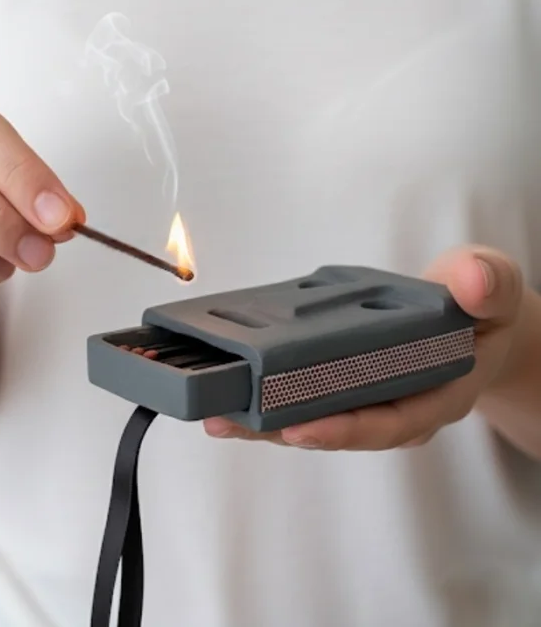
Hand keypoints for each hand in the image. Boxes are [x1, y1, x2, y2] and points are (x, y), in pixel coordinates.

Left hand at [204, 246, 523, 450]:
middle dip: (281, 430)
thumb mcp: (495, 289)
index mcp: (436, 392)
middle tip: (230, 421)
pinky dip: (270, 397)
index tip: (300, 428)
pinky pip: (307, 396)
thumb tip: (471, 283)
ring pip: (314, 418)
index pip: (390, 422)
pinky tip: (234, 391)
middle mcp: (397, 405)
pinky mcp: (346, 384)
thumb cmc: (480, 309)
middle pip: (337, 428)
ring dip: (264, 421)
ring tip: (217, 414)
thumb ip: (487, 286)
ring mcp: (369, 398)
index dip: (345, 429)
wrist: (472, 319)